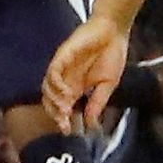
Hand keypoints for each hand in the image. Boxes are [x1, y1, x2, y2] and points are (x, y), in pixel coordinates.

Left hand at [43, 15, 131, 129]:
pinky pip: (53, 72)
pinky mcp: (62, 56)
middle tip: (64, 124)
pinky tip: (67, 93)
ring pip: (47, 88)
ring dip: (54, 101)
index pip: (63, 107)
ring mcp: (62, 68)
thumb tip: (91, 122)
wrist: (114, 31)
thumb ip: (98, 102)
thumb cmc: (112, 55)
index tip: (68, 132)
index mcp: (76, 87)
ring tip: (65, 110)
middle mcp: (66, 79)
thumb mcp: (108, 84)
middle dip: (55, 114)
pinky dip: (57, 85)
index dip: (63, 120)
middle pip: (51, 100)